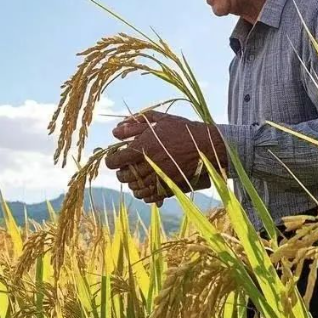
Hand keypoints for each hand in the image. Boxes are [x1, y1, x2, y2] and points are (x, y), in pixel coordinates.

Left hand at [104, 111, 224, 203]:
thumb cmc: (183, 130)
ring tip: (136, 175)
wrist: (207, 146)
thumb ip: (135, 124)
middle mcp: (148, 165)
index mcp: (143, 147)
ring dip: (132, 183)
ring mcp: (159, 178)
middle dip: (121, 172)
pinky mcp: (169, 187)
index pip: (115, 161)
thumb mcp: (160, 120)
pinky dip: (144, 193)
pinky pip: (149, 197)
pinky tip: (146, 186)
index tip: (114, 157)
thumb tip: (115, 131)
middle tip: (126, 166)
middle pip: (123, 176)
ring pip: (135, 188)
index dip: (111, 160)